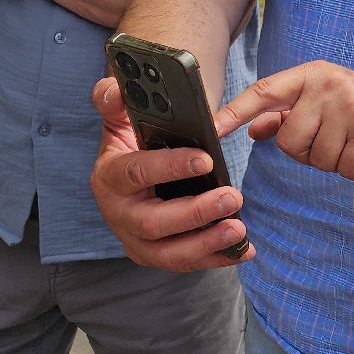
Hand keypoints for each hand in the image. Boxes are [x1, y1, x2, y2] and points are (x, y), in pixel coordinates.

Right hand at [88, 77, 253, 270]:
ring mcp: (136, 240)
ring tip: (239, 229)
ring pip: (169, 253)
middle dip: (195, 212)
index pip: (137, 172)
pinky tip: (244, 250)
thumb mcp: (119, 118)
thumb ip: (114, 99)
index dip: (170, 167)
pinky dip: (216, 258)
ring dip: (206, 243)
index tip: (206, 159)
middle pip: (153, 223)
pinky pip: (186, 262)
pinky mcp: (157, 255)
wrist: (130, 174)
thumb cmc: (131, 143)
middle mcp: (119, 214)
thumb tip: (116, 90)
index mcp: (109, 176)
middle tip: (233, 197)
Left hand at [215, 62, 353, 181]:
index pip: (265, 92)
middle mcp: (330, 87)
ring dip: (335, 161)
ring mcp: (352, 109)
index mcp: (313, 75)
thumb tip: (251, 128)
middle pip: (290, 140)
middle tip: (336, 138)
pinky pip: (345, 170)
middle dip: (309, 151)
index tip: (212, 127)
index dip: (235, 111)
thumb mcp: (324, 100)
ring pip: (318, 159)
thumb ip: (286, 113)